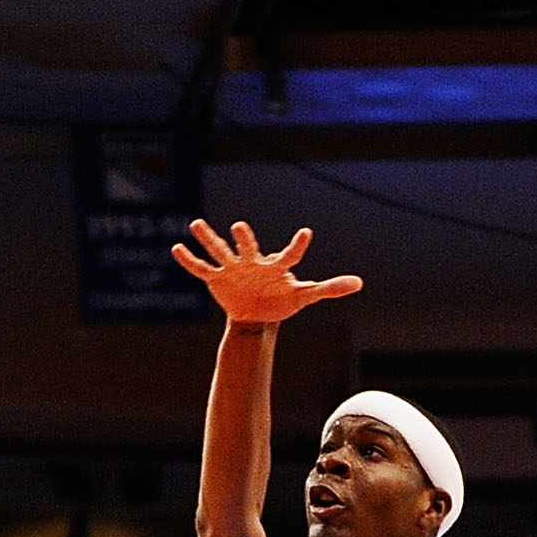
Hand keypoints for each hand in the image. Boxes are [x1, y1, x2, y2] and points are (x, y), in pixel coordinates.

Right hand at [172, 220, 361, 326]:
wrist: (257, 312)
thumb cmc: (282, 298)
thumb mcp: (305, 295)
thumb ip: (329, 288)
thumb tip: (359, 283)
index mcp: (275, 265)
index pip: (289, 254)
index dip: (297, 245)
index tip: (306, 234)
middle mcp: (253, 261)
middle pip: (249, 247)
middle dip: (244, 239)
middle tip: (240, 226)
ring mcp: (234, 268)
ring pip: (220, 251)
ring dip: (208, 238)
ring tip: (196, 224)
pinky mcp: (218, 279)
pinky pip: (201, 269)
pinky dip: (189, 260)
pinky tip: (176, 249)